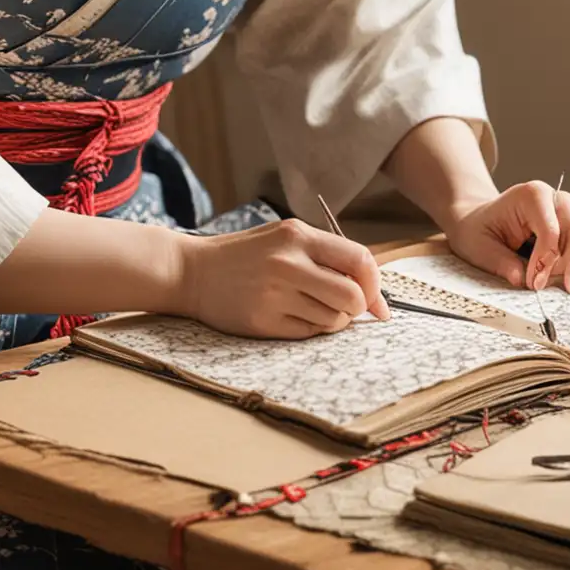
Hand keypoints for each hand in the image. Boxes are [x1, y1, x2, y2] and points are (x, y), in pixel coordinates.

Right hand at [174, 218, 389, 337]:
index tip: (377, 303)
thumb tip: (369, 289)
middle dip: (357, 308)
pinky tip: (291, 316)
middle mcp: (288, 263)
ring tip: (310, 308)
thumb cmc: (245, 256)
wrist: (192, 272)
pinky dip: (310, 329)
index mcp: (297, 236)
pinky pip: (308, 333)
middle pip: (352, 296)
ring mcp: (275, 293)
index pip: (359, 259)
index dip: (375, 285)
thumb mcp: (283, 238)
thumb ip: (324, 254)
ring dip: (332, 321)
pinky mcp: (263, 321)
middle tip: (345, 309)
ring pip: (333, 320)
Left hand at [443, 182, 569, 292]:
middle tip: (563, 289)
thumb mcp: (479, 246)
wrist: (483, 221)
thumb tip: (522, 281)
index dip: (546, 261)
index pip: (550, 230)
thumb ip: (501, 263)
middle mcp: (558, 198)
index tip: (534, 284)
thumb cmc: (481, 230)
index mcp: (532, 195)